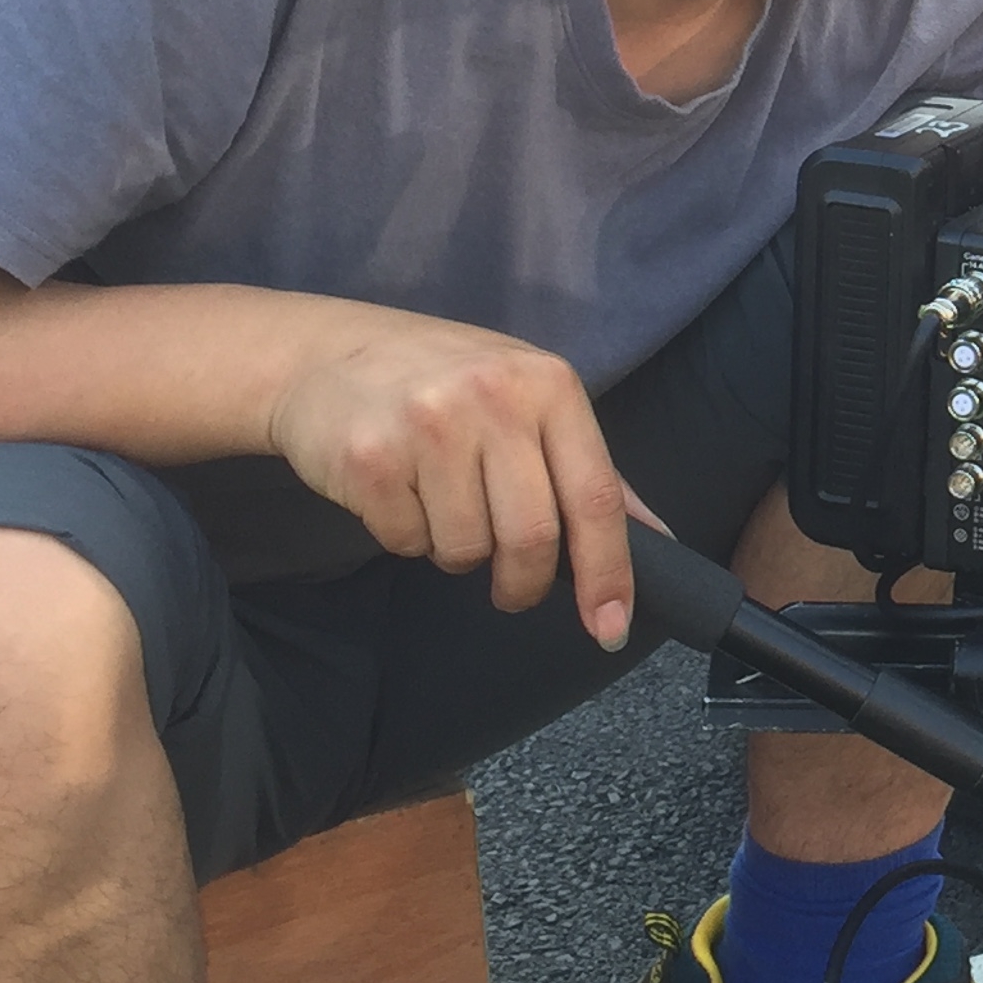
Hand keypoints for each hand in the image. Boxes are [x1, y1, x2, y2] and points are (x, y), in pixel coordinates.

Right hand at [260, 307, 632, 646]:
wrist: (326, 354)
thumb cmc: (448, 381)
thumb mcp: (530, 399)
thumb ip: (592, 470)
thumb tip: (656, 540)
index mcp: (549, 385)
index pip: (596, 496)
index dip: (608, 572)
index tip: (611, 628)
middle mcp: (494, 398)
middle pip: (532, 537)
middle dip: (526, 583)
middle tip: (513, 587)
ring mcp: (428, 425)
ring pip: (466, 549)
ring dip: (460, 552)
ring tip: (444, 505)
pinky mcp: (368, 458)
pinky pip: (407, 542)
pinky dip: (410, 537)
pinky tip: (400, 491)